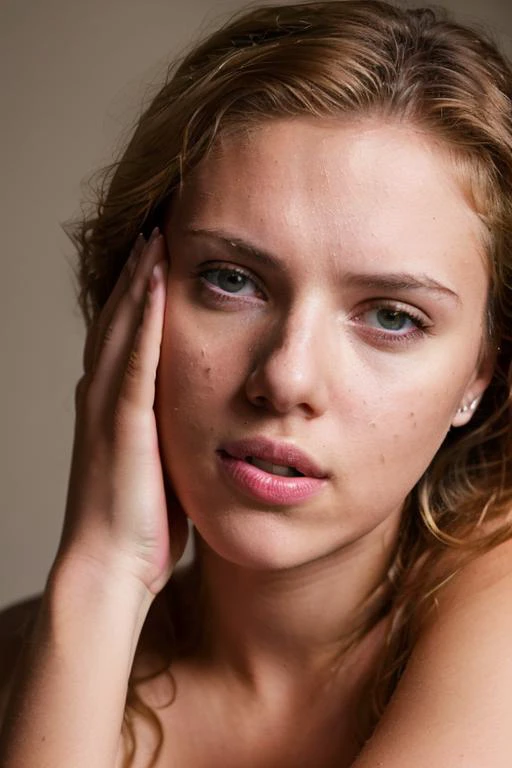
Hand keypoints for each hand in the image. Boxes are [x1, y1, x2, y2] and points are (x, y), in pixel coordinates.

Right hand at [55, 229, 187, 596]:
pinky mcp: (123, 422)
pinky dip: (145, 316)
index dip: (141, 295)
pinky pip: (136, 358)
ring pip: (124, 328)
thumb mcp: (161, 464)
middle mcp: (103, 396)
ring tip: (157, 234)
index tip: (163, 257)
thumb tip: (200, 413)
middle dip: (137, 272)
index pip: (128, 337)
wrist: (110, 567)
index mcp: (115, 406)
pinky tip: (156, 280)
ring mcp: (108, 407)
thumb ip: (171, 431)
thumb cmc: (141, 524)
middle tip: (157, 225)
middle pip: (120, 320)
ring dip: (140, 279)